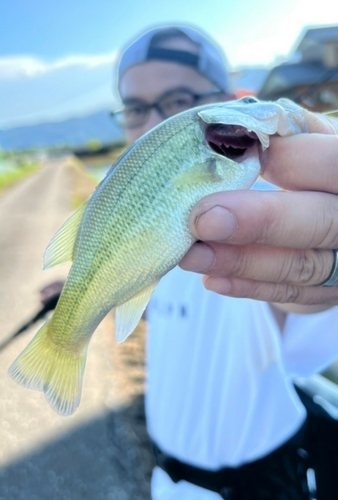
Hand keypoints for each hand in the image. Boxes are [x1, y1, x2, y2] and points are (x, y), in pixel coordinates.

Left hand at [180, 115, 337, 307]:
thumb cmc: (317, 168)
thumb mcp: (314, 142)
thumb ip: (285, 136)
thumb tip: (229, 130)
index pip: (336, 165)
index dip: (293, 160)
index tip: (237, 154)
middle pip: (320, 223)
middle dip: (259, 222)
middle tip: (202, 220)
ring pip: (300, 266)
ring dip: (240, 261)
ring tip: (192, 254)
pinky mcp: (326, 292)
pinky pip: (289, 294)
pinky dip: (248, 287)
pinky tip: (210, 278)